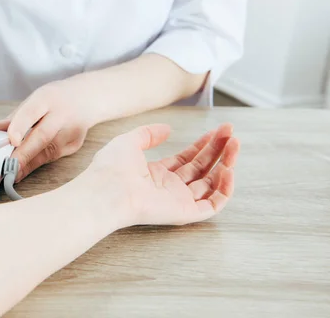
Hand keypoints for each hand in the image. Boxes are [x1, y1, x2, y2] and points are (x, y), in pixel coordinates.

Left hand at [0, 78, 99, 181]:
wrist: (87, 99)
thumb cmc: (55, 100)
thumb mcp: (34, 101)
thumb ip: (13, 118)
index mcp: (47, 98)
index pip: (32, 112)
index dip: (21, 126)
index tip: (11, 140)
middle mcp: (62, 114)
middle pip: (43, 136)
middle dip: (23, 154)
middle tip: (6, 168)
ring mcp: (71, 131)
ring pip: (48, 151)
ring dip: (27, 165)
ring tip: (10, 174)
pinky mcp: (75, 145)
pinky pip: (52, 157)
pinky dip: (36, 165)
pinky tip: (23, 171)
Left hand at [85, 123, 238, 227]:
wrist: (107, 190)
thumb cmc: (111, 168)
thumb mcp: (129, 141)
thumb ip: (149, 134)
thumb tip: (168, 129)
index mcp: (156, 174)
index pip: (187, 160)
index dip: (203, 145)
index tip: (218, 131)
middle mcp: (169, 188)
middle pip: (202, 168)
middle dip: (218, 150)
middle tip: (231, 133)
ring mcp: (178, 201)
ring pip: (211, 184)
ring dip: (226, 164)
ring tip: (234, 145)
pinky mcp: (185, 213)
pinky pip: (212, 205)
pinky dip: (224, 190)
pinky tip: (228, 170)